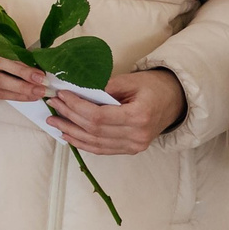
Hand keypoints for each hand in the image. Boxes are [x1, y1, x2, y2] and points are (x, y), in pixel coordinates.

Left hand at [50, 69, 186, 154]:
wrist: (175, 100)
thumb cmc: (154, 86)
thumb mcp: (131, 79)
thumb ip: (105, 87)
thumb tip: (77, 92)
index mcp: (138, 116)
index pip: (99, 116)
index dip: (76, 107)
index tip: (62, 95)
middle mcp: (137, 136)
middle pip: (94, 130)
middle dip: (70, 117)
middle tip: (53, 105)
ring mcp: (134, 146)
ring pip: (95, 143)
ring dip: (72, 132)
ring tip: (54, 121)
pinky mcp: (131, 150)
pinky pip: (102, 149)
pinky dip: (83, 143)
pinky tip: (69, 134)